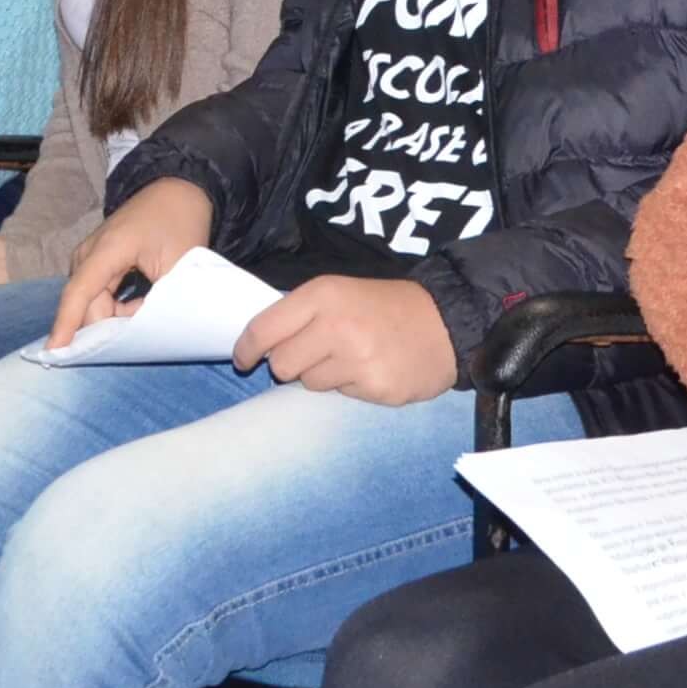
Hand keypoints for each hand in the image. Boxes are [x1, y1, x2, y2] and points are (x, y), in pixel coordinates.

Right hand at [49, 178, 213, 347]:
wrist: (179, 190)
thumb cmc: (181, 223)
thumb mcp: (178, 266)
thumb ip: (155, 302)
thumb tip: (135, 334)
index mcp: (109, 248)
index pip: (80, 292)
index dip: (66, 324)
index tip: (54, 352)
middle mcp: (89, 252)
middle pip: (85, 303)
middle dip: (102, 330)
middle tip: (134, 344)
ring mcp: (89, 255)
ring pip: (90, 301)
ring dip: (110, 320)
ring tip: (142, 322)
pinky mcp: (96, 260)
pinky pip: (96, 294)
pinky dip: (113, 309)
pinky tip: (136, 310)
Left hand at [230, 275, 457, 404]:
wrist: (444, 321)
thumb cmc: (383, 306)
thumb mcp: (339, 292)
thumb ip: (300, 313)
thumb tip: (257, 344)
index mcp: (322, 295)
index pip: (263, 329)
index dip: (246, 349)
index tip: (243, 359)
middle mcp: (336, 325)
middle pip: (280, 363)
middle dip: (289, 364)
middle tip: (313, 354)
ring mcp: (357, 358)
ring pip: (308, 383)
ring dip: (321, 376)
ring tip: (349, 358)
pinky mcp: (375, 387)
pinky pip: (340, 395)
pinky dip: (349, 386)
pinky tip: (368, 370)